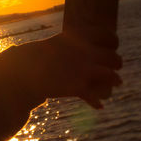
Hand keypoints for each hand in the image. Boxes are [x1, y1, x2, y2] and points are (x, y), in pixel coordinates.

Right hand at [5, 27, 121, 108]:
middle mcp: (85, 52)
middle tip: (115, 65)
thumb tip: (79, 49)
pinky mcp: (77, 87)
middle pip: (113, 56)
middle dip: (116, 61)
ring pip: (111, 75)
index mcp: (79, 37)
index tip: (112, 44)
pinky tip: (98, 106)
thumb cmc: (36, 57)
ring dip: (115, 79)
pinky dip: (96, 102)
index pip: (106, 34)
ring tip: (117, 82)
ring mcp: (83, 69)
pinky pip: (94, 96)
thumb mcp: (55, 45)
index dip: (112, 40)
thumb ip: (70, 46)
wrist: (23, 69)